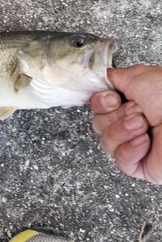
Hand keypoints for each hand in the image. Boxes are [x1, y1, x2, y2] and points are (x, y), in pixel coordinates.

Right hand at [90, 65, 161, 183]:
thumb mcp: (137, 76)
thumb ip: (111, 78)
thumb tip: (96, 82)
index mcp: (129, 101)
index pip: (98, 106)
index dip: (101, 103)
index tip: (113, 99)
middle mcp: (130, 122)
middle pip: (98, 124)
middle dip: (115, 116)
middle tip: (138, 110)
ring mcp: (134, 144)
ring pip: (106, 142)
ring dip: (122, 131)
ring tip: (143, 125)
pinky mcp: (141, 165)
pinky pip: (120, 160)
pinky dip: (130, 149)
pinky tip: (145, 141)